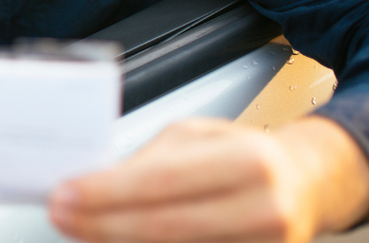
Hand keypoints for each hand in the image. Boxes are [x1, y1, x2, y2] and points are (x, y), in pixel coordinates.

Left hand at [48, 116, 368, 242]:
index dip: (106, 193)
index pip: (161, 181)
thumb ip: (149, 161)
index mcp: (249, 161)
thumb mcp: (198, 137)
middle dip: (101, 225)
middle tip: (62, 216)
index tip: (64, 195)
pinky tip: (119, 242)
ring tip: (84, 231)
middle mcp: (264, 210)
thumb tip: (91, 184)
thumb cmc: (245, 154)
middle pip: (163, 228)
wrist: (306, 184)